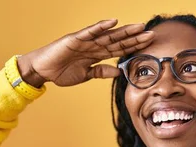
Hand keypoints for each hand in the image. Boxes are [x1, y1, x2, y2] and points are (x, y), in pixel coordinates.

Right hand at [16, 19, 153, 87]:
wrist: (43, 71)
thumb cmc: (62, 72)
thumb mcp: (86, 75)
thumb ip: (101, 72)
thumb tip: (118, 72)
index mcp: (97, 54)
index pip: (120, 49)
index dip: (134, 47)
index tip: (149, 45)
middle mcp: (94, 45)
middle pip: (118, 41)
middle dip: (135, 38)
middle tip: (151, 34)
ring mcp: (86, 41)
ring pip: (109, 35)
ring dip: (124, 31)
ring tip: (139, 27)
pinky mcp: (75, 39)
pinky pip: (90, 31)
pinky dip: (101, 26)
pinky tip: (113, 22)